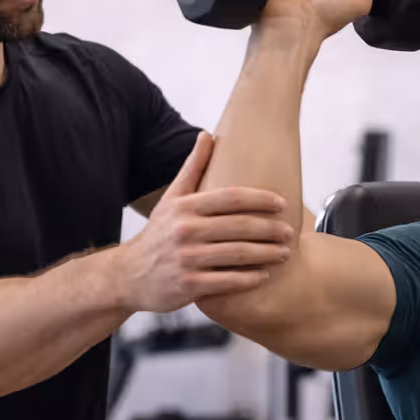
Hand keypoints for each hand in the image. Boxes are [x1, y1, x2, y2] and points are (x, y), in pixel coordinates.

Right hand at [121, 132, 294, 312]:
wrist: (128, 275)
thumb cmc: (158, 233)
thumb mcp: (171, 198)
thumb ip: (193, 167)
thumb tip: (207, 134)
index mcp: (185, 206)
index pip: (231, 197)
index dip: (261, 199)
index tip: (282, 203)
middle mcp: (185, 230)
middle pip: (240, 226)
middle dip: (270, 229)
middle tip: (290, 231)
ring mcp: (187, 258)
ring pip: (237, 254)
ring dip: (266, 254)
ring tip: (285, 253)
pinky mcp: (188, 285)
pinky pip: (227, 282)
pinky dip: (249, 279)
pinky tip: (264, 276)